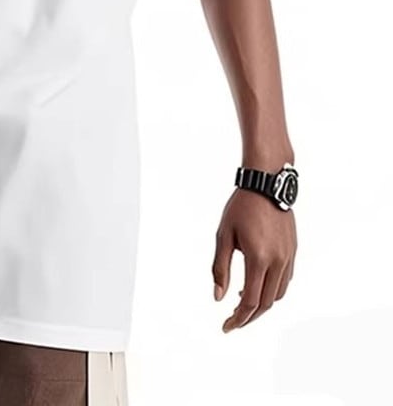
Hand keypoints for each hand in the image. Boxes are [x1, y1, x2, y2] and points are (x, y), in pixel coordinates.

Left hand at [212, 187, 296, 331]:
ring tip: (241, 304)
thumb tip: (217, 297)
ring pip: (278, 295)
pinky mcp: (293, 252)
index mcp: (258, 259)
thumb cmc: (241, 207)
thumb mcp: (223, 236)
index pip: (250, 301)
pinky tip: (257, 286)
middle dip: (248, 317)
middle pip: (266, 304)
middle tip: (232, 322)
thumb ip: (220, 268)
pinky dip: (272, 291)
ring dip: (261, 305)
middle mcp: (278, 262)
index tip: (225, 326)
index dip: (237, 319)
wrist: (267, 184)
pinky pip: (285, 281)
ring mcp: (288, 258)